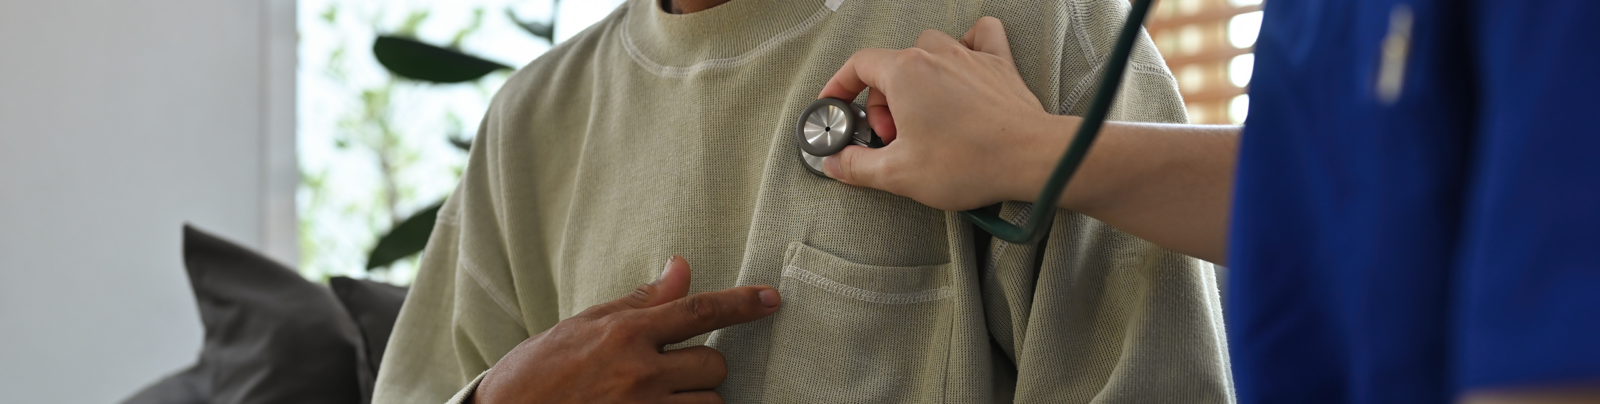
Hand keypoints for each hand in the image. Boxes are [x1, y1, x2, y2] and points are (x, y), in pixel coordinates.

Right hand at [471, 256, 781, 403]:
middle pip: (714, 365)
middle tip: (674, 370)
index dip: (743, 304)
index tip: (773, 299)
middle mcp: (639, 374)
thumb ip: (639, 301)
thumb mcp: (584, 325)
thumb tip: (681, 267)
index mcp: (625, 334)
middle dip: (705, 367)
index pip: (700, 311)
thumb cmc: (539, 371)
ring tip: (663, 398)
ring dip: (699, 400)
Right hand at [817, 17, 1070, 210]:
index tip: (835, 106)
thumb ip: (857, 166)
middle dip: (882, 104)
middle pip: (890, 66)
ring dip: (916, 78)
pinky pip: (980, 36)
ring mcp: (969, 56)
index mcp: (904, 73)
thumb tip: (835, 163)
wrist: (1031, 159)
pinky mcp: (998, 66)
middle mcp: (935, 55)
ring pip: (928, 49)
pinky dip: (967, 45)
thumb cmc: (970, 162)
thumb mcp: (898, 173)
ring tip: (921, 113)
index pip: (857, 66)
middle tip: (891, 138)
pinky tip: (962, 65)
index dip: (840, 87)